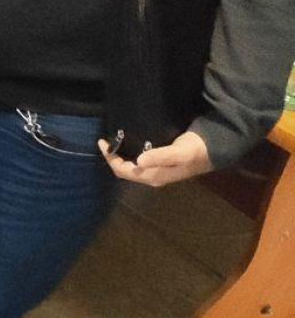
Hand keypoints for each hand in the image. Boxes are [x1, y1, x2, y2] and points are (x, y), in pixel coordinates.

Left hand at [97, 131, 212, 187]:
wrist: (214, 149)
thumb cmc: (195, 150)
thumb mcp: (179, 153)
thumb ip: (160, 157)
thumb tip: (138, 161)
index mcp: (154, 176)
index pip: (124, 171)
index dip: (111, 159)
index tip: (103, 142)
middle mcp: (153, 176)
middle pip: (125, 171)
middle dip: (113, 158)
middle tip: (106, 141)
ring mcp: (157, 171)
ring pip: (132, 167)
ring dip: (121, 156)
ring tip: (114, 141)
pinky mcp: (161, 164)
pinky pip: (139, 162)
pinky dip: (130, 154)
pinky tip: (129, 143)